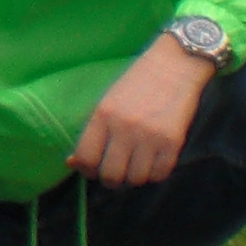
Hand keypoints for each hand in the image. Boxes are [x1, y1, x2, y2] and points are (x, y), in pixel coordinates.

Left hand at [68, 35, 212, 187]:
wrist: (173, 66)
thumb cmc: (136, 83)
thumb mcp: (107, 101)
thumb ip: (92, 132)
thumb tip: (72, 163)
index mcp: (102, 115)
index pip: (85, 158)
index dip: (86, 169)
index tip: (91, 168)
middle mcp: (124, 127)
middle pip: (110, 175)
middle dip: (110, 179)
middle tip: (114, 172)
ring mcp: (150, 136)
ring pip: (136, 179)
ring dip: (134, 177)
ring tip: (135, 165)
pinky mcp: (173, 141)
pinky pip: (159, 174)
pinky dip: (154, 173)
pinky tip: (152, 161)